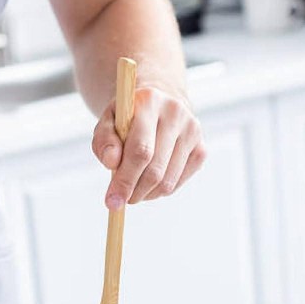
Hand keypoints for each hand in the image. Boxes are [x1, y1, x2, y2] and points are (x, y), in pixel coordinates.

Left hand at [92, 87, 205, 208]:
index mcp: (149, 102)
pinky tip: (148, 183)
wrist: (156, 104)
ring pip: (167, 181)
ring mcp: (192, 131)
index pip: (140, 150)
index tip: (112, 201)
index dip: (125, 180)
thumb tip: (111, 163)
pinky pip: (178, 183)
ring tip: (132, 189)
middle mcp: (175, 113)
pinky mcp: (201, 148)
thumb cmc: (126, 119)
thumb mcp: (107, 123)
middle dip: (134, 192)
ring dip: (146, 194)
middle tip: (121, 200)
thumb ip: (104, 141)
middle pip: (155, 169)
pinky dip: (160, 191)